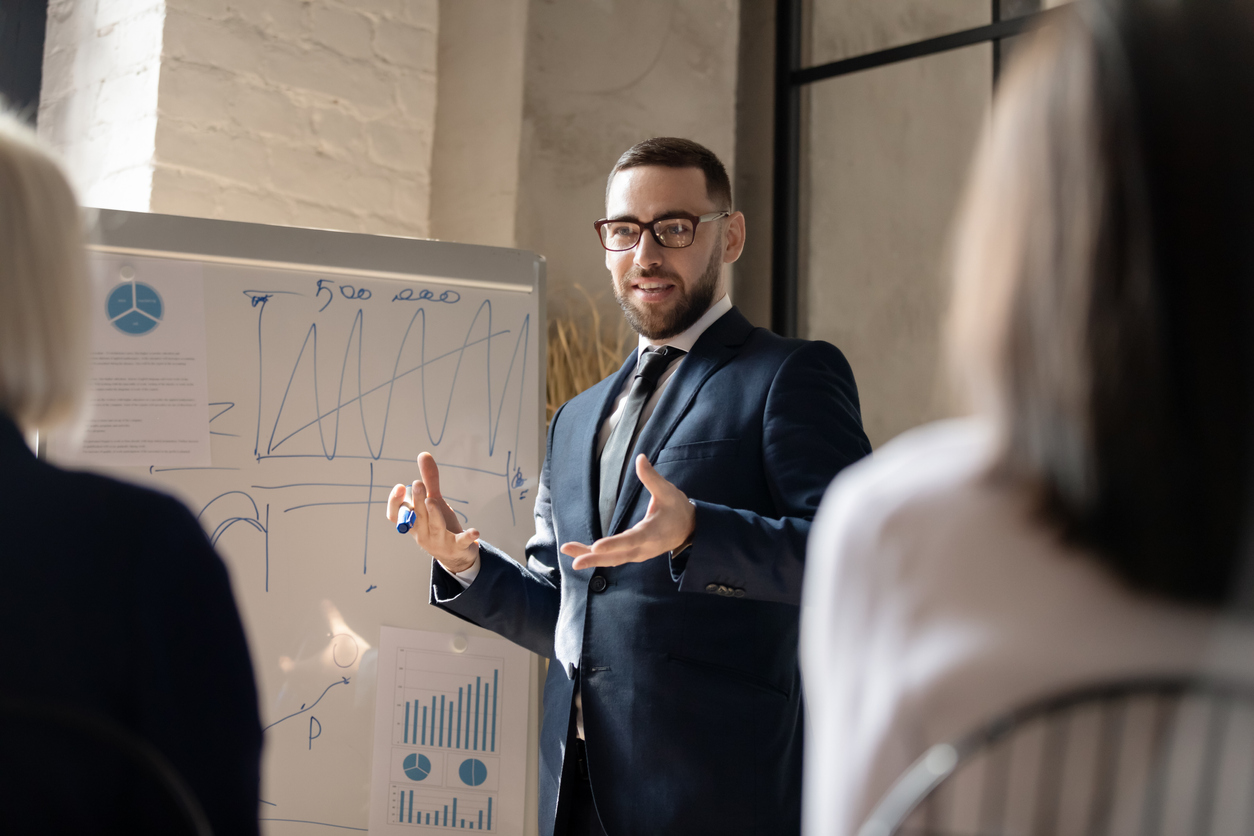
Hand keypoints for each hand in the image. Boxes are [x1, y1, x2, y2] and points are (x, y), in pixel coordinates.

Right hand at [387, 452, 479, 573]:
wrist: (456, 554)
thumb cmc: (440, 525)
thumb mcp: (435, 501)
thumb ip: (430, 480)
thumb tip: (423, 454)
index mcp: (413, 523)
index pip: (396, 516)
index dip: (395, 503)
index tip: (400, 487)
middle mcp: (422, 533)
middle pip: (416, 517)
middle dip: (416, 501)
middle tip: (418, 484)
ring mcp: (439, 541)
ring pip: (434, 527)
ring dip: (433, 514)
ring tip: (434, 500)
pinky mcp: (457, 547)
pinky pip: (461, 542)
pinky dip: (467, 537)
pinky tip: (474, 531)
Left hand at [562, 455, 694, 569]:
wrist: (689, 529)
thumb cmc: (677, 509)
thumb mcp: (668, 491)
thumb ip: (652, 477)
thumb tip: (640, 457)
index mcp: (652, 533)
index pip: (630, 540)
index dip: (613, 544)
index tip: (596, 546)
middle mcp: (643, 548)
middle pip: (616, 556)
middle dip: (594, 558)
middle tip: (574, 561)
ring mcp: (637, 554)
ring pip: (612, 559)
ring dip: (590, 557)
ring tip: (567, 551)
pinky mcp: (632, 554)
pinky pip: (613, 558)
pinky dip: (596, 557)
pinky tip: (579, 554)